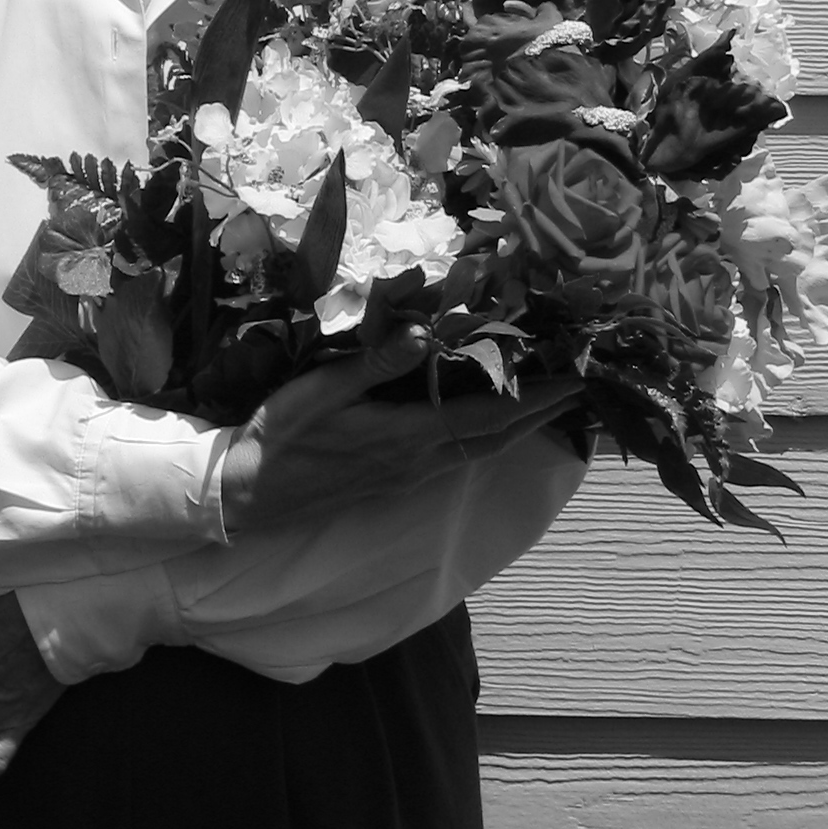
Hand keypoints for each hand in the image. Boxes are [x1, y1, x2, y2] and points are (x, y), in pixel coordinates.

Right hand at [221, 325, 582, 532]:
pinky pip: (458, 457)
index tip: (574, 381)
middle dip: (541, 416)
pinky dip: (487, 437)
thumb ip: (376, 365)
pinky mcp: (395, 480)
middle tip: (579, 389)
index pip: (487, 416)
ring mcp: (408, 476)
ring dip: (518, 429)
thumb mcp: (321, 391)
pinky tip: (487, 423)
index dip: (534, 400)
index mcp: (406, 437)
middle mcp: (418, 462)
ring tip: (548, 403)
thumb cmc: (281, 436)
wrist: (248, 495)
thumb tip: (427, 334)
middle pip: (495, 440)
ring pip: (479, 451)